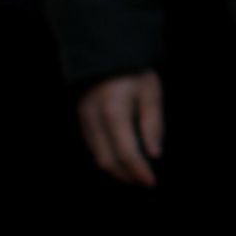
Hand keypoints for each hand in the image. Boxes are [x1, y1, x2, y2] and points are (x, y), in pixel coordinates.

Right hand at [79, 71, 165, 188]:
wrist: (105, 53)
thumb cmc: (134, 72)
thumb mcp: (150, 93)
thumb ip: (153, 124)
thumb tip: (154, 154)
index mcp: (114, 113)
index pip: (127, 153)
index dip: (139, 171)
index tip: (151, 182)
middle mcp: (94, 120)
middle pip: (108, 161)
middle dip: (127, 175)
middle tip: (144, 182)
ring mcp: (84, 120)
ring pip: (97, 156)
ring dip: (116, 170)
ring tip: (135, 174)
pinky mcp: (81, 119)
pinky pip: (93, 146)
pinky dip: (107, 157)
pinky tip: (121, 159)